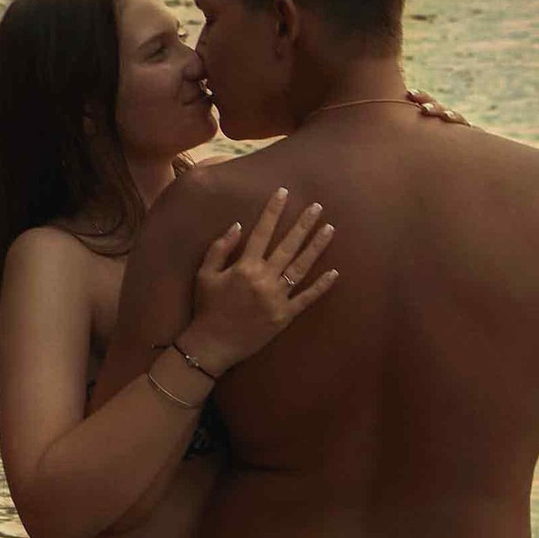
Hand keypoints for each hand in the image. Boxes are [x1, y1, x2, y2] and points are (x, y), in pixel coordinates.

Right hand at [185, 186, 336, 373]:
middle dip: (303, 224)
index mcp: (245, 266)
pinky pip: (307, 298)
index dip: (273, 211)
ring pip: (301, 267)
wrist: (212, 344)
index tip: (283, 193)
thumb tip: (237, 225)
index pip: (262, 232)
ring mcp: (277, 297)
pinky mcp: (285, 315)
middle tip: (318, 207)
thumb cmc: (207, 308)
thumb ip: (220, 248)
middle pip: (288, 245)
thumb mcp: (204, 274)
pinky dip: (321, 286)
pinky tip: (334, 272)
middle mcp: (265, 278)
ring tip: (329, 229)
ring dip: (316, 247)